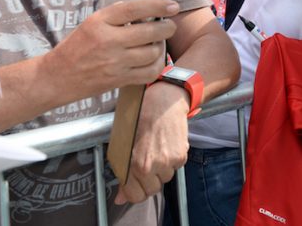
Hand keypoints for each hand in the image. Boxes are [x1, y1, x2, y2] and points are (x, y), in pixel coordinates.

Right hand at [45, 0, 178, 99]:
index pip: (135, 9)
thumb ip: (118, 16)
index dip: (158, 5)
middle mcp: (108, 41)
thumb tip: (149, 9)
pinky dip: (157, 65)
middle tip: (168, 25)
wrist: (56, 78)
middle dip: (167, 27)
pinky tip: (153, 59)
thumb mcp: (91, 23)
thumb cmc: (76, 48)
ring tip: (155, 43)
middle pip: (151, 31)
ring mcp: (115, 62)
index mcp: (100, 22)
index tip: (173, 5)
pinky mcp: (119, 80)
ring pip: (153, 52)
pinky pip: (150, 72)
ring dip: (160, 46)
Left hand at [116, 81, 189, 203]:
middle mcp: (152, 166)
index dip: (134, 193)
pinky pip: (176, 167)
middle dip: (149, 182)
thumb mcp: (122, 146)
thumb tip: (121, 199)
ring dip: (161, 170)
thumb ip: (122, 173)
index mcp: (135, 165)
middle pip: (153, 190)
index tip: (134, 186)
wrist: (162, 102)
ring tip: (156, 150)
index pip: (136, 196)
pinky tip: (166, 145)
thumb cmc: (138, 119)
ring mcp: (169, 161)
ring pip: (166, 178)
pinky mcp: (181, 155)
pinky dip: (172, 160)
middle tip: (146, 167)